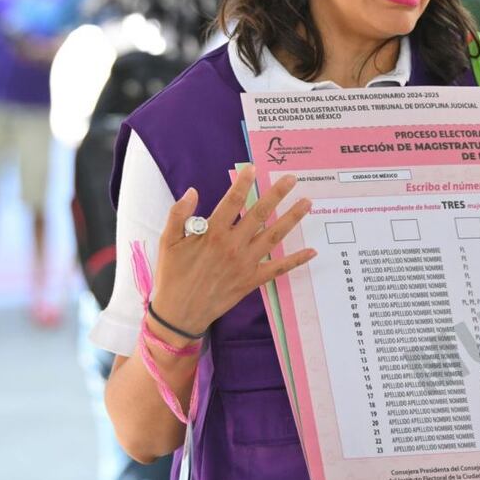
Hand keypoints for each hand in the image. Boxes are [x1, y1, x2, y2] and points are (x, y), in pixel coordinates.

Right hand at [149, 165, 315, 338]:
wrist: (179, 311)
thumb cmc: (172, 275)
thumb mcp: (168, 241)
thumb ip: (179, 214)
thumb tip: (193, 191)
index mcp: (212, 233)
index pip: (232, 200)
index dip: (243, 182)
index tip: (253, 168)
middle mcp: (233, 245)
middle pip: (260, 214)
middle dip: (277, 194)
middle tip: (292, 179)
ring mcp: (245, 263)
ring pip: (274, 236)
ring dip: (292, 218)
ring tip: (307, 204)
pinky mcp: (251, 280)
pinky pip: (278, 268)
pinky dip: (296, 260)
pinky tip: (312, 251)